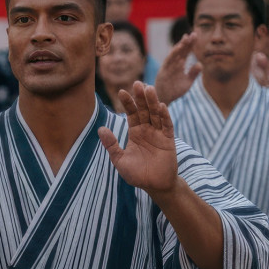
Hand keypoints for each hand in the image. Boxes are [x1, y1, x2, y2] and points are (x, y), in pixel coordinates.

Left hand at [98, 82, 178, 196]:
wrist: (154, 186)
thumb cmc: (137, 174)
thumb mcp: (120, 160)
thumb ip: (111, 145)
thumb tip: (100, 129)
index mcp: (135, 132)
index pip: (131, 114)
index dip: (128, 103)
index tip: (122, 91)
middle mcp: (147, 130)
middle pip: (144, 110)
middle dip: (140, 97)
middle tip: (137, 83)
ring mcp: (159, 134)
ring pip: (156, 114)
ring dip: (153, 102)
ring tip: (149, 89)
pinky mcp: (168, 140)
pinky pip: (167, 126)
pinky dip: (165, 116)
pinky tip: (162, 106)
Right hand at [154, 35, 200, 102]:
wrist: (164, 99)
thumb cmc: (175, 90)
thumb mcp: (187, 82)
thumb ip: (193, 73)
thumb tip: (200, 64)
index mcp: (179, 64)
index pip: (186, 52)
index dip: (191, 44)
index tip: (196, 35)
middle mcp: (174, 63)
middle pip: (181, 50)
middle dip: (187, 42)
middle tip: (193, 34)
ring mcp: (168, 67)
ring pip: (175, 54)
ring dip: (180, 46)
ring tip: (186, 39)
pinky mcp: (163, 71)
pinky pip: (168, 61)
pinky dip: (173, 55)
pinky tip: (178, 49)